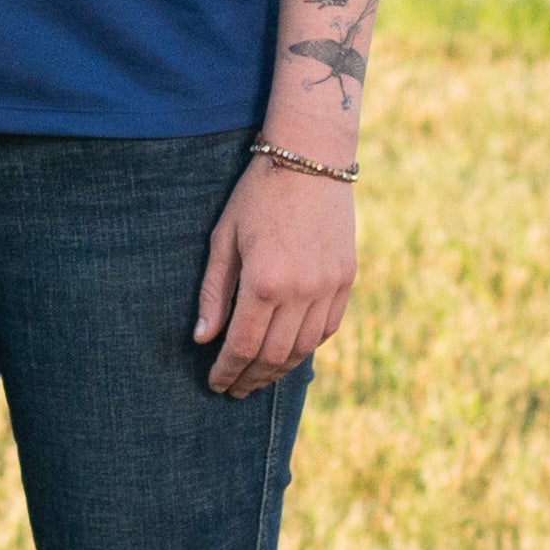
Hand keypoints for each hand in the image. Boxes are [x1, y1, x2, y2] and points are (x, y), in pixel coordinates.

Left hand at [194, 157, 355, 397]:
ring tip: (258, 377)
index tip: (215, 384)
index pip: (242, 346)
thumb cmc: (258, 194)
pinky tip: (289, 352)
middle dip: (250, 378)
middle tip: (234, 390)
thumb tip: (202, 339)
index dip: (226, 371)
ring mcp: (328, 287)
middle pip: (273, 356)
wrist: (311, 159)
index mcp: (265, 282)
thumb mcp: (224, 239)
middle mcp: (301, 292)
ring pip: (303, 348)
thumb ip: (214, 293)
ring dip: (278, 370)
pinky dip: (306, 347)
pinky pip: (327, 329)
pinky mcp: (346, 280)